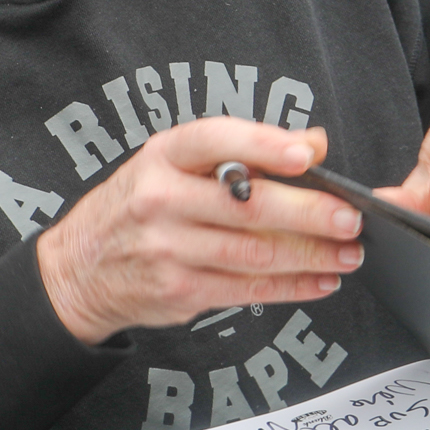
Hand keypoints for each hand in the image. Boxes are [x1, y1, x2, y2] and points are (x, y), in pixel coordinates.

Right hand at [36, 119, 364, 345]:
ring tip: (348, 252)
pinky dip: (292, 286)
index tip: (308, 155)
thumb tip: (314, 142)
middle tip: (350, 218)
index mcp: (161, 157)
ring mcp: (168, 249)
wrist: (78, 268)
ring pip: (255, 253)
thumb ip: (242, 152)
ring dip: (311, 255)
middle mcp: (160, 200)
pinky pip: (248, 289)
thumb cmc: (136, 207)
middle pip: (247, 206)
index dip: (264, 145)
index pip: (216, 140)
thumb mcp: (173, 165)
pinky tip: (320, 280)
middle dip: (309, 213)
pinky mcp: (179, 290)